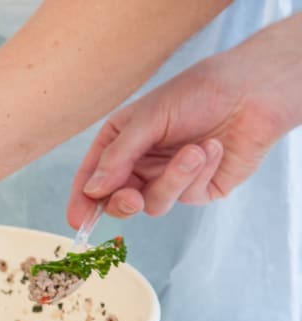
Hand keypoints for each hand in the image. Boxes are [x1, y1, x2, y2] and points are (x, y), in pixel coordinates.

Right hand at [68, 20, 301, 224]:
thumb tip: (92, 189)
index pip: (94, 176)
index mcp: (121, 142)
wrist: (253, 91)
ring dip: (175, 178)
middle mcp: (141, 164)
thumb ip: (118, 156)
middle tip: (131, 199)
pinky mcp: (198, 189)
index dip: (83, 200)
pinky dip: (199, 172)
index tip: (77, 219)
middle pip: (119, 200)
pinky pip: (187, 195)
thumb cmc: (199, 92)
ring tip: (195, 151)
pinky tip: (213, 148)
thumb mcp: (149, 117)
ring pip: (154, 202)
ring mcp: (169, 179)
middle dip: (124, 202)